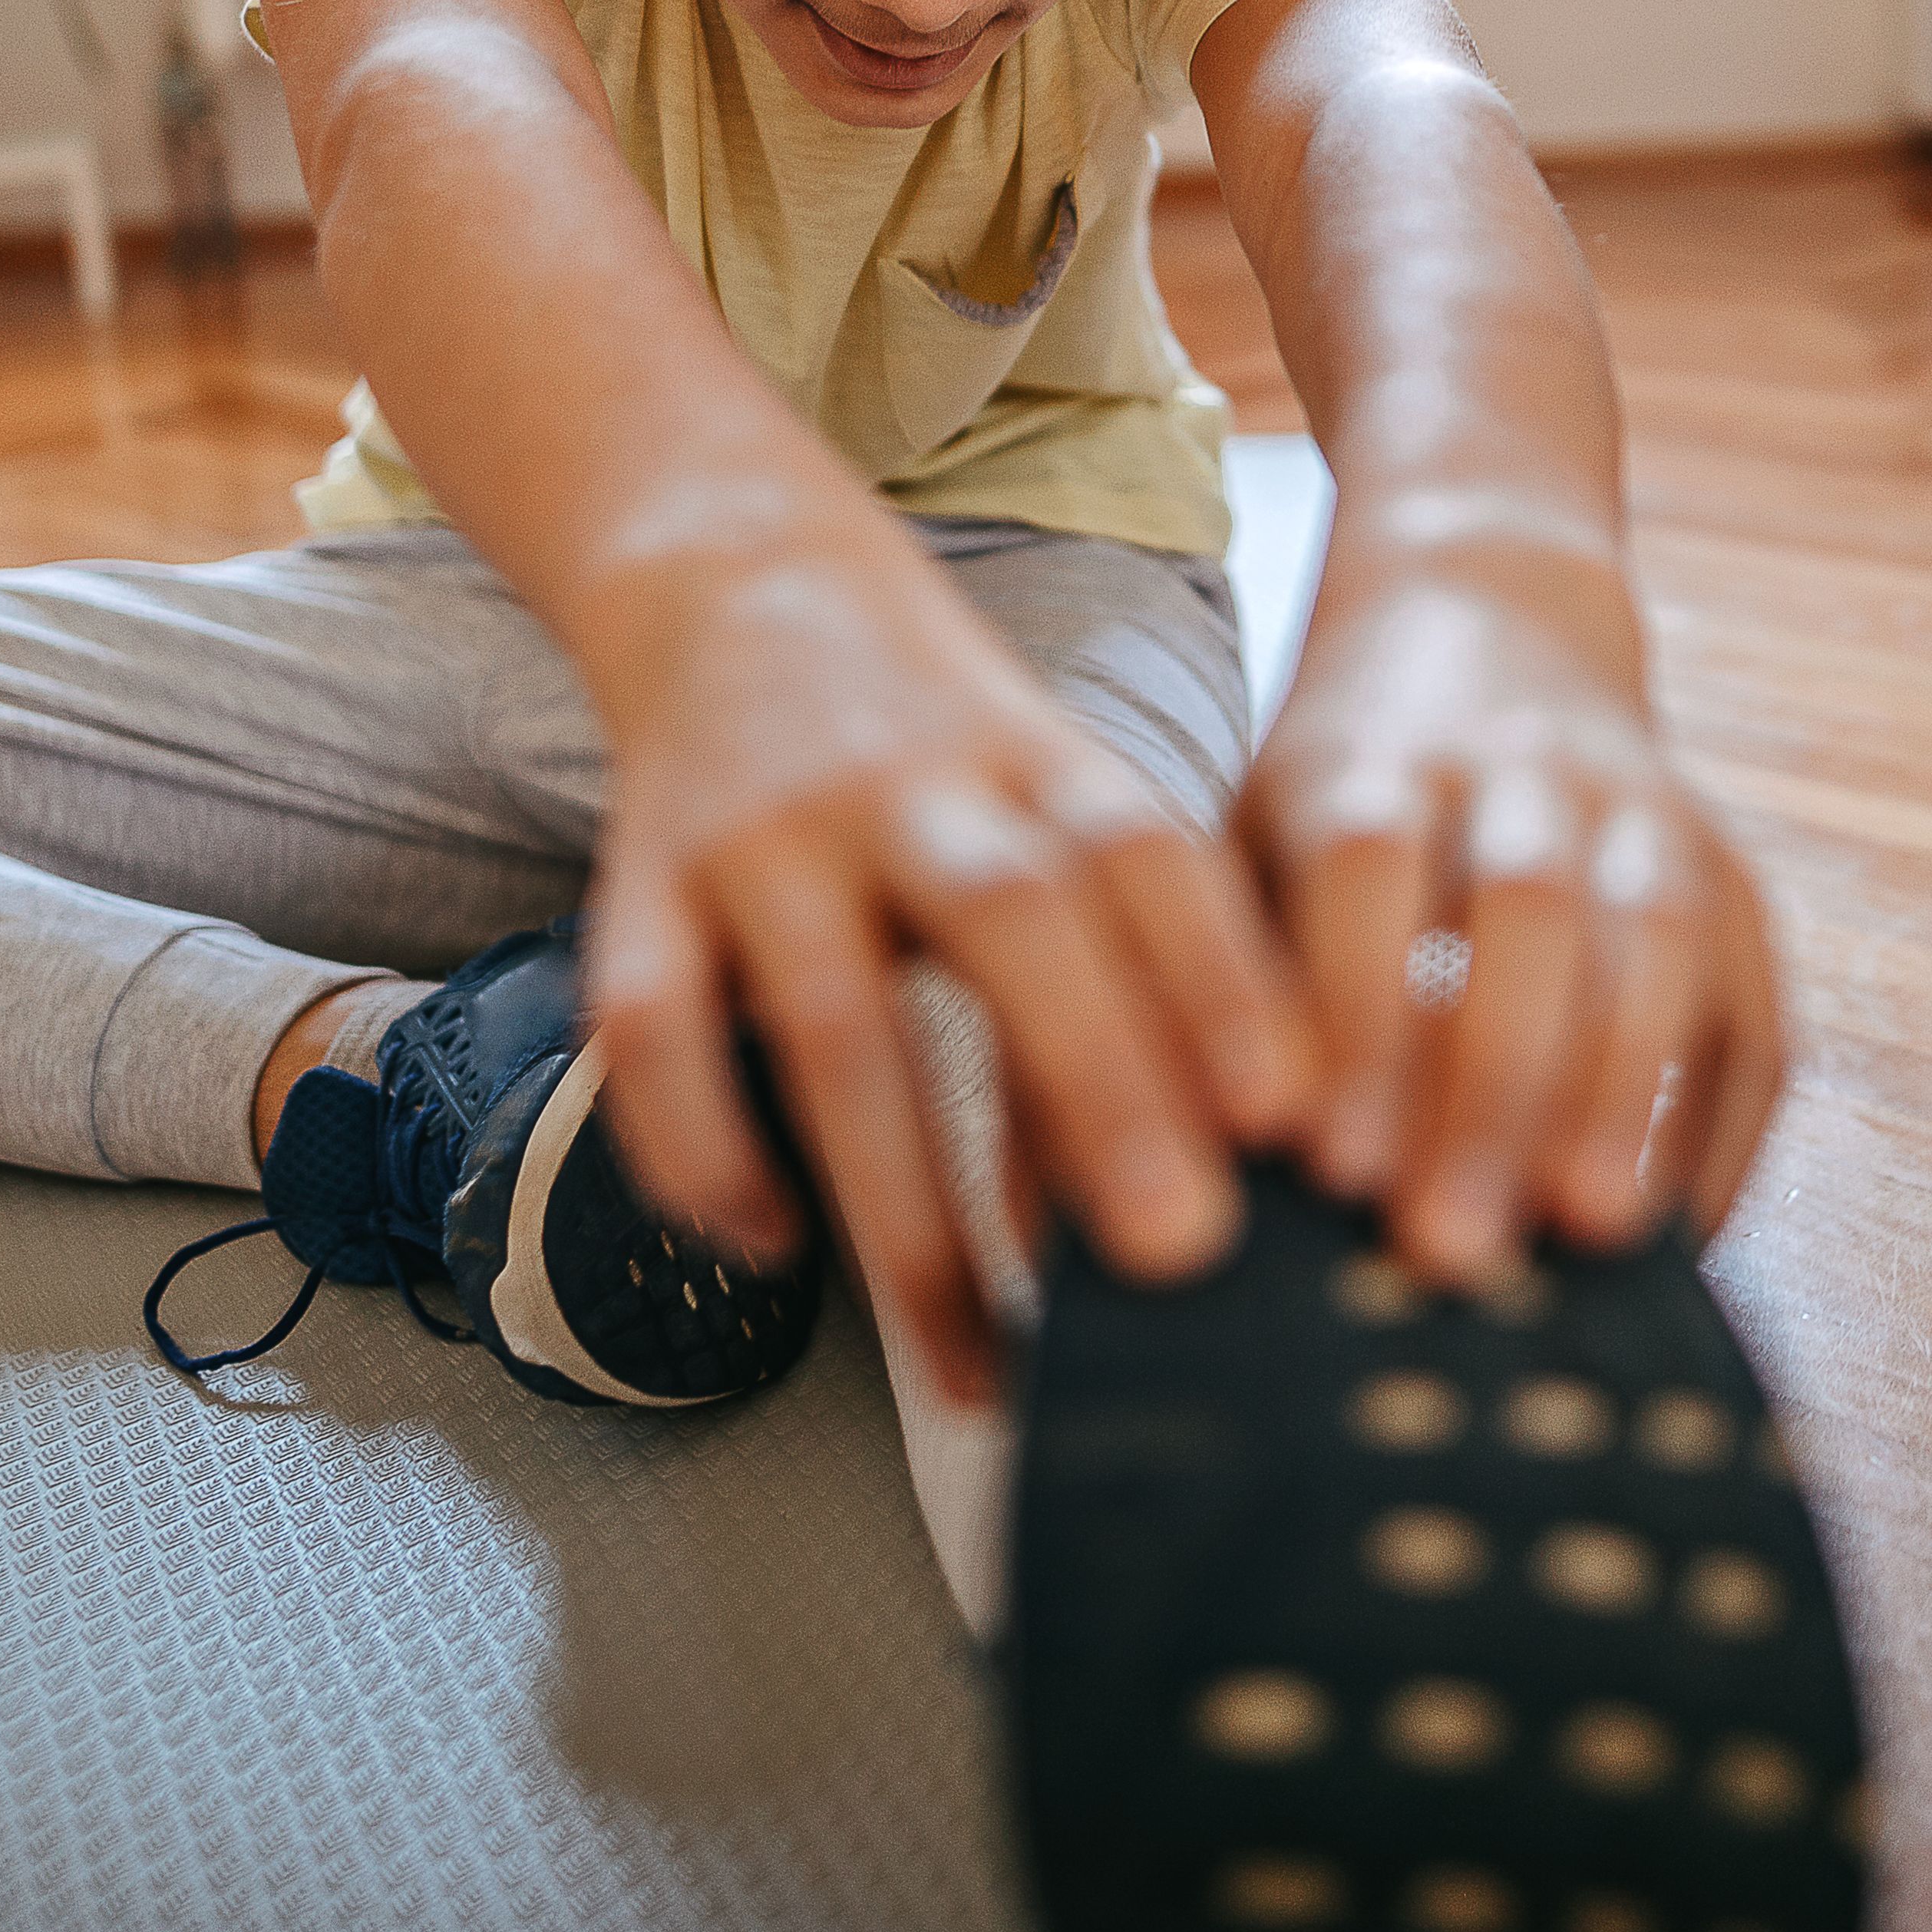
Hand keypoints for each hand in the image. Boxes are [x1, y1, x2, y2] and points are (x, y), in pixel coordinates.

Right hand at [574, 526, 1313, 1407]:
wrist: (738, 576)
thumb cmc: (944, 742)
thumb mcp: (1066, 792)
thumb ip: (1158, 935)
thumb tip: (1279, 1137)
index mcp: (1040, 764)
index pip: (1148, 860)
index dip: (1224, 981)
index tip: (1292, 1119)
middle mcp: (908, 792)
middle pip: (1009, 924)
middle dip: (1098, 1090)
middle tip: (1178, 1249)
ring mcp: (765, 840)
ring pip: (835, 1022)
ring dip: (908, 1204)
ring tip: (973, 1355)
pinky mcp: (640, 888)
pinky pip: (651, 1028)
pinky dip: (703, 1148)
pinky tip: (774, 1248)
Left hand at [1238, 560, 1786, 1284]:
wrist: (1491, 613)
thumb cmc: (1334, 788)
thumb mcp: (1256, 825)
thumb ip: (1236, 966)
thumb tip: (1204, 1156)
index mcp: (1373, 751)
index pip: (1370, 866)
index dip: (1356, 1014)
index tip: (1330, 1165)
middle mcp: (1522, 765)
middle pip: (1526, 908)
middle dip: (1493, 1083)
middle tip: (1450, 1243)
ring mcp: (1646, 814)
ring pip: (1656, 940)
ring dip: (1624, 1092)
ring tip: (1592, 1234)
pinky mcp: (1734, 879)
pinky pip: (1752, 1009)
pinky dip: (1720, 1128)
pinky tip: (1681, 1239)